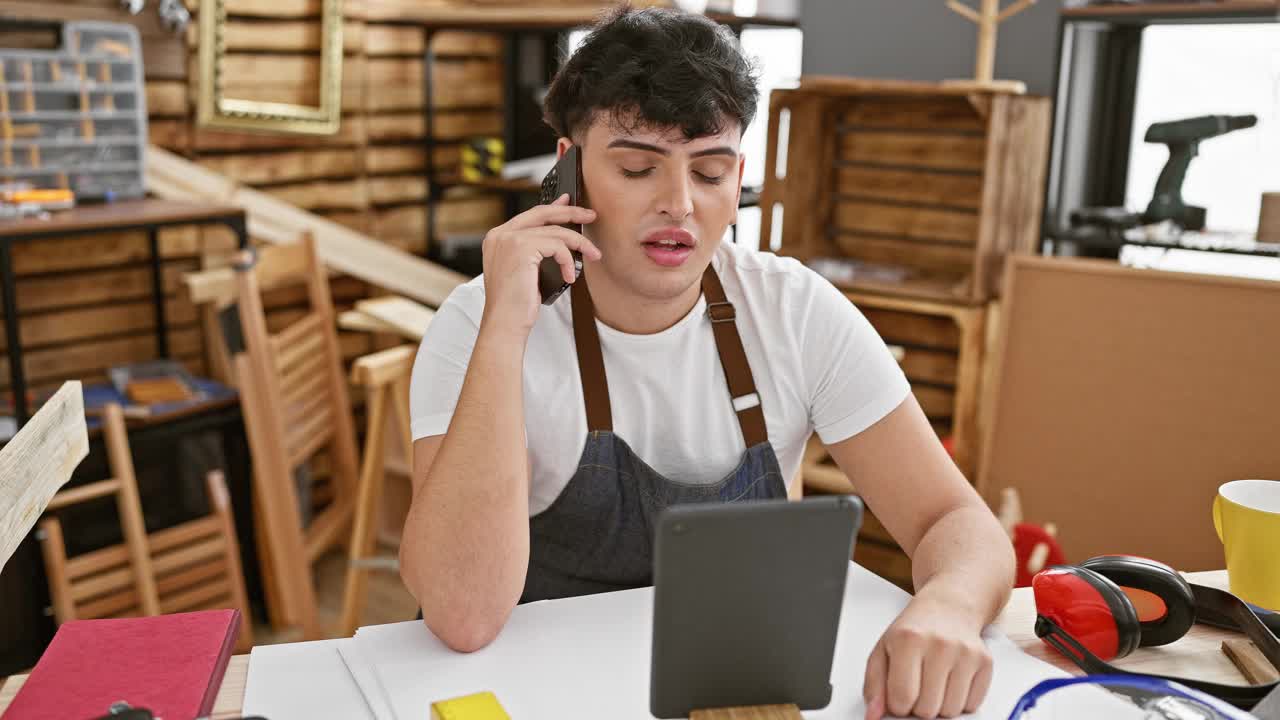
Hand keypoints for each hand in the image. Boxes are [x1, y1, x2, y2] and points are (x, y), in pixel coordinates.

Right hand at [479, 193, 599, 338]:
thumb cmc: (515, 303)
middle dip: (570, 212)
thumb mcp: (526, 270)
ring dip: (578, 244)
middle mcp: (500, 234)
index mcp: (497, 237)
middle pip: (542, 213)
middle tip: (590, 216)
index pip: (530, 214)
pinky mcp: (521, 248)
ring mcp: (509, 239)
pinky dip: (568, 260)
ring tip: (592, 255)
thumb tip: (558, 235)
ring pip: (555, 231)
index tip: (569, 204)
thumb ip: (536, 248)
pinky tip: (569, 276)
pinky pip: (557, 246)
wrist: (504, 322)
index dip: (553, 207)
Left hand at [863, 594, 993, 718]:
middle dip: (917, 706)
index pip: (902, 698)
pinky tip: (951, 680)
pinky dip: (959, 701)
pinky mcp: (985, 662)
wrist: (947, 607)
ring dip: (939, 705)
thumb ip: (874, 685)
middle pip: (927, 709)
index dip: (897, 706)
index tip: (898, 696)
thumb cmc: (913, 630)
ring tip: (933, 681)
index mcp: (908, 639)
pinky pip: (971, 705)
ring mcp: (965, 653)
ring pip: (950, 711)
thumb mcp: (883, 650)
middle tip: (916, 685)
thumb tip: (873, 715)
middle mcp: (940, 644)